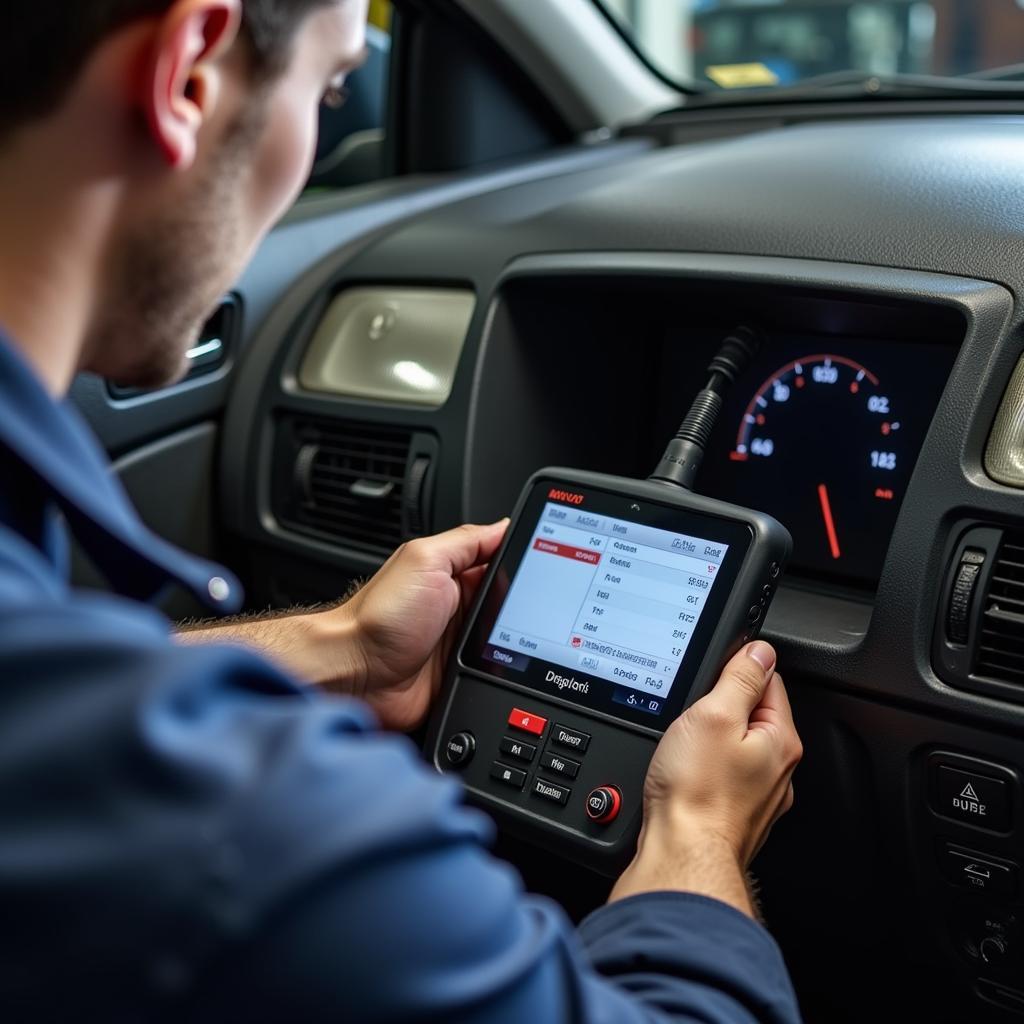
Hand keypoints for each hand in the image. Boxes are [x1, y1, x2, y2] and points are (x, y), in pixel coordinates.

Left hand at [316, 521, 507, 730]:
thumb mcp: (424, 561)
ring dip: (515, 643)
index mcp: (454, 574)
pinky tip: (501, 668)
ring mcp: (462, 642)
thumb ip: (465, 541)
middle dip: (523, 608)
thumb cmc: (379, 618)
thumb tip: (504, 526)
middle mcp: (460, 606)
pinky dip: (502, 671)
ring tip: (507, 642)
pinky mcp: (462, 674)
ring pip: (510, 639)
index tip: (543, 567)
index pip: (502, 560)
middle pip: (512, 602)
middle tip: (521, 612)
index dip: (524, 563)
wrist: (355, 674)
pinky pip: (496, 671)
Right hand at [609, 642, 801, 916]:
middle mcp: (778, 771)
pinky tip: (685, 777)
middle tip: (691, 719)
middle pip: (750, 716)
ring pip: (734, 750)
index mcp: (781, 740)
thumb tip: (759, 651)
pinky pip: (721, 779)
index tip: (711, 681)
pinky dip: (703, 773)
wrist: (681, 856)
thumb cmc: (696, 794)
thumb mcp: (713, 715)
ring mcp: (758, 798)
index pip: (768, 682)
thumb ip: (739, 678)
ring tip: (685, 750)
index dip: (734, 673)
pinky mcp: (734, 817)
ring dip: (710, 743)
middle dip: (719, 710)